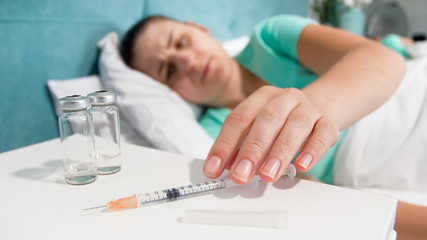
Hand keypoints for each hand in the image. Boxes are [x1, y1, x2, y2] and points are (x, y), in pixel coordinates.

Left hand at [203, 86, 339, 183]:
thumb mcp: (257, 129)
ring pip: (295, 126)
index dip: (224, 145)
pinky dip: (312, 150)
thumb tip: (224, 169)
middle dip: (251, 150)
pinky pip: (323, 134)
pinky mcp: (328, 122)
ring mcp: (308, 108)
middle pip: (267, 120)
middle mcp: (284, 98)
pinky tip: (302, 165)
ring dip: (280, 152)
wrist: (318, 109)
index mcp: (261, 97)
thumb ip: (240, 146)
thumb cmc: (281, 124)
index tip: (213, 169)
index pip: (239, 119)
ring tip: (268, 174)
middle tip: (241, 175)